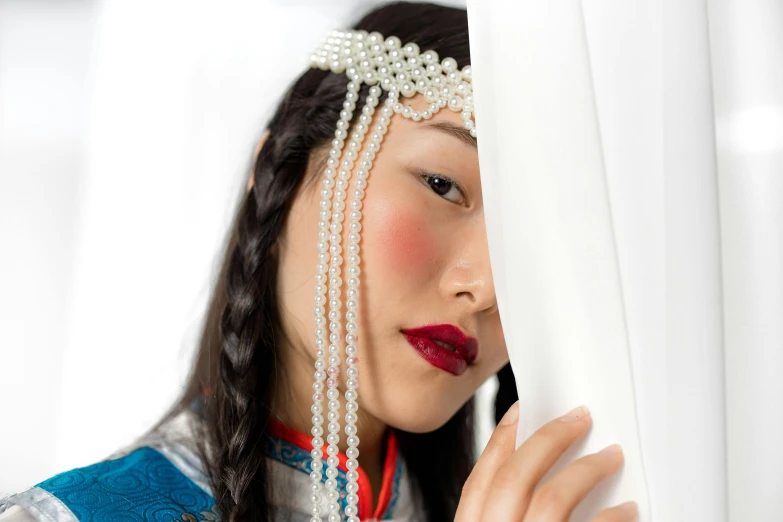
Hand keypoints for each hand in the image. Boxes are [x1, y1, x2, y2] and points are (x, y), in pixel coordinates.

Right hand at [455, 403, 637, 520]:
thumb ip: (505, 513)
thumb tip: (534, 472)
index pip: (479, 481)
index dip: (500, 440)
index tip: (522, 410)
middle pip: (513, 478)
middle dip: (548, 439)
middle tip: (580, 416)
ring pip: (552, 499)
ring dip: (586, 469)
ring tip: (612, 456)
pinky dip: (613, 516)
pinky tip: (627, 510)